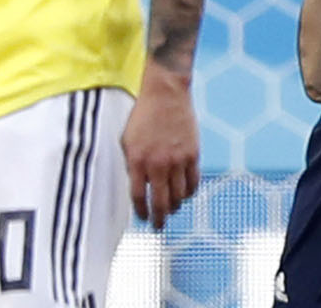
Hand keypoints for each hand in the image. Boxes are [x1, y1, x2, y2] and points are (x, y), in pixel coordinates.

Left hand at [121, 60, 200, 229]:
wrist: (166, 95)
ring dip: (175, 206)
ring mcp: (178, 160)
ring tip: (172, 209)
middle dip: (159, 218)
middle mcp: (158, 164)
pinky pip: (193, 182)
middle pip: (160, 202)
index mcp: (137, 161)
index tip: (143, 218)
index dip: (141, 212)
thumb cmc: (143, 117)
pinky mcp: (193, 154)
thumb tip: (138, 188)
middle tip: (158, 225)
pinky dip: (190, 192)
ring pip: (179, 196)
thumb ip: (132, 166)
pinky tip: (185, 194)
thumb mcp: (127, 141)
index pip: (138, 198)